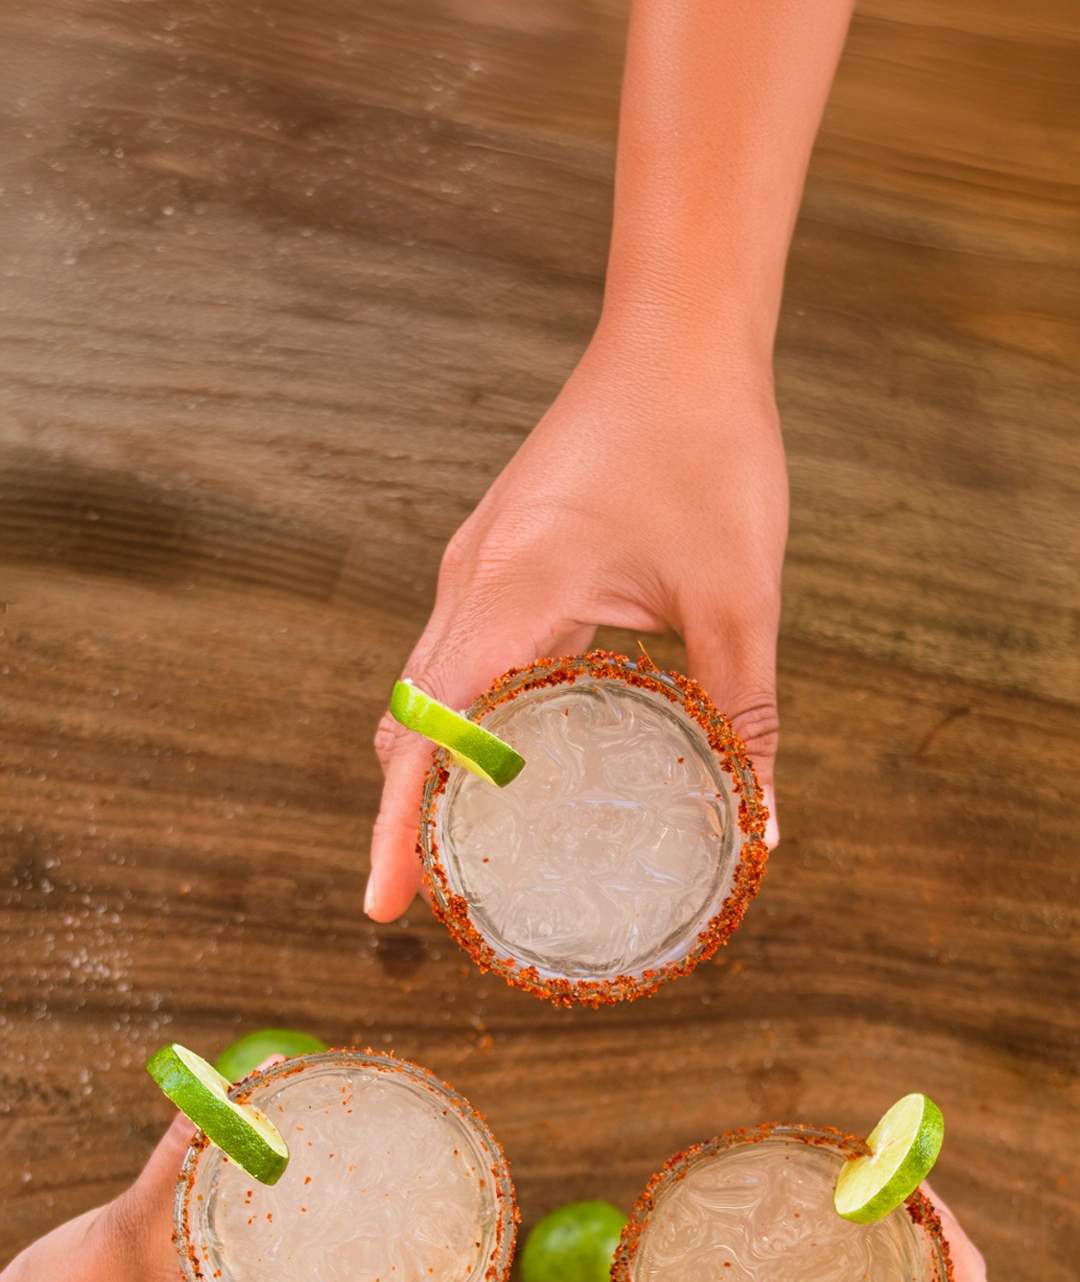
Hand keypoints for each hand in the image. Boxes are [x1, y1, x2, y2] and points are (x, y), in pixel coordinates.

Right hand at [367, 325, 785, 921]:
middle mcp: (472, 582)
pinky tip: (514, 752)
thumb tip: (761, 826)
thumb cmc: (706, 446)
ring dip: (435, 767)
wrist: (679, 335)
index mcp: (514, 593)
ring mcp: (476, 564)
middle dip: (408, 815)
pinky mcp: (497, 553)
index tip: (384, 904)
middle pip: (407, 724)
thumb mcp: (738, 597)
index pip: (429, 736)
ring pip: (425, 689)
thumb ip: (744, 716)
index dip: (398, 829)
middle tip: (439, 899)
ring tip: (468, 845)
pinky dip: (465, 717)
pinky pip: (457, 652)